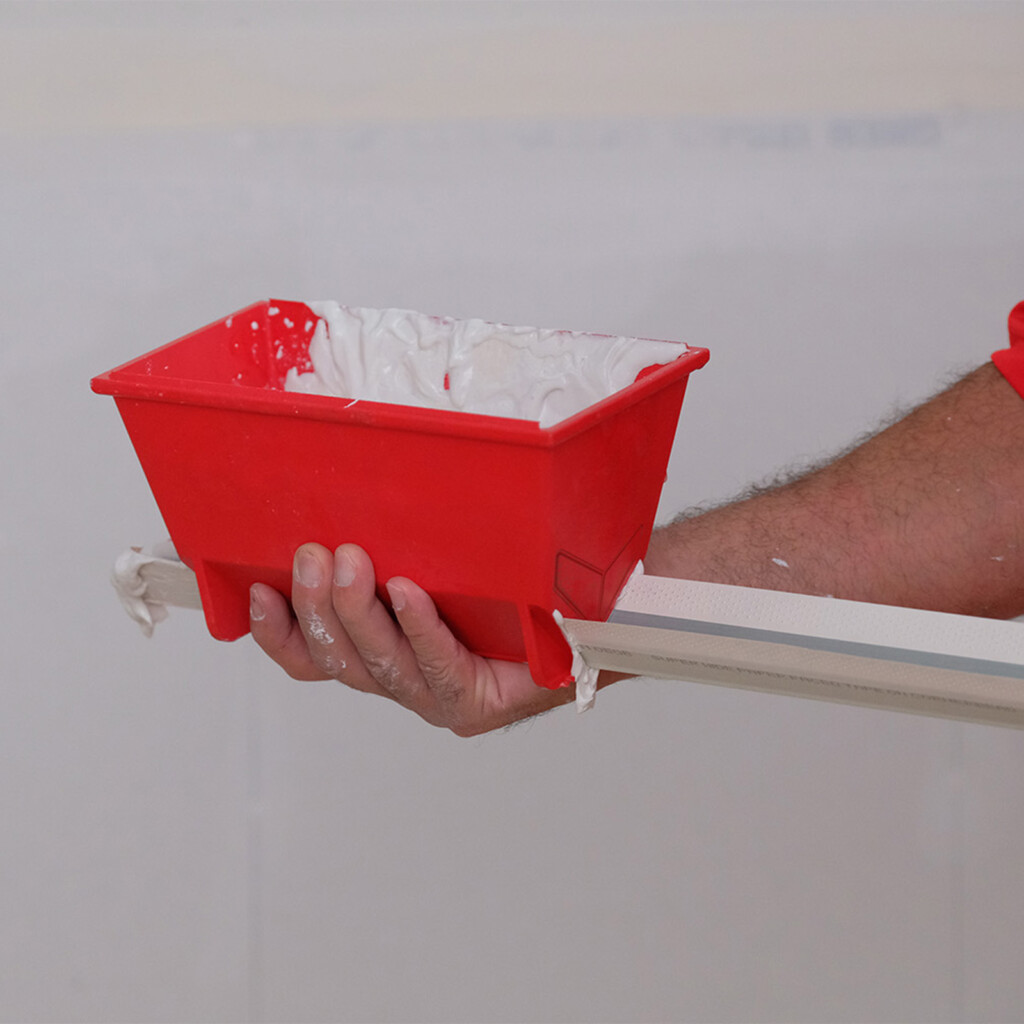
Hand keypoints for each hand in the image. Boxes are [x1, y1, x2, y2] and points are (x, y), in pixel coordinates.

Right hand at [249, 542, 576, 735]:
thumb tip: (352, 493)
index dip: (278, 632)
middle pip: (338, 662)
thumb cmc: (511, 588)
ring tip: (352, 563)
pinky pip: (438, 666)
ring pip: (380, 667)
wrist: (589, 620)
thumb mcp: (439, 561)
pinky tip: (409, 593)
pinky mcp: (477, 703)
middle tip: (312, 556)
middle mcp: (404, 683)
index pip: (313, 660)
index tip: (256, 588)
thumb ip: (394, 548)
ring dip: (358, 613)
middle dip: (316, 608)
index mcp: (383, 657)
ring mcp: (439, 698)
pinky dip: (419, 628)